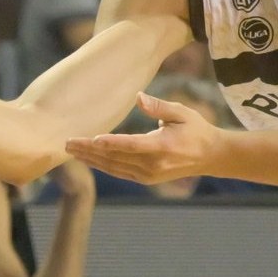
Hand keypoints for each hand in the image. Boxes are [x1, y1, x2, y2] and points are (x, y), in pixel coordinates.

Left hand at [64, 93, 222, 183]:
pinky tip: (89, 159)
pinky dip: (103, 165)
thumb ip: (159, 106)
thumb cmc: (195, 129)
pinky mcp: (146, 178)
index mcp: (162, 146)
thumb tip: (138, 97)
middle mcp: (153, 164)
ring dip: (91, 159)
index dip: (110, 142)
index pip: (130, 145)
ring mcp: (148, 174)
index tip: (90, 138)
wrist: (210, 156)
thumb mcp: (181, 112)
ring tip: (71, 151)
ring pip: (114, 167)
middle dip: (89, 151)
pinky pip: (119, 172)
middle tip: (67, 142)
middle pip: (115, 158)